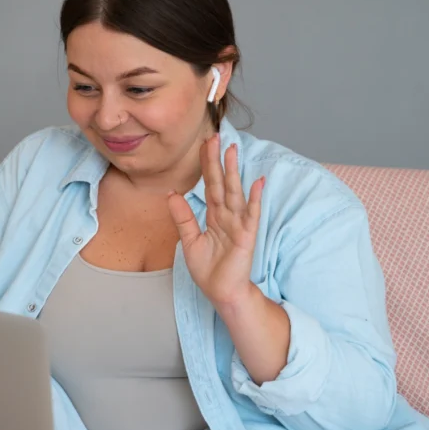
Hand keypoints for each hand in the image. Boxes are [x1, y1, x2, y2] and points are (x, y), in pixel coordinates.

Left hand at [168, 134, 264, 308]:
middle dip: (218, 161)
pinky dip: (254, 199)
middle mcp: (227, 216)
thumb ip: (183, 217)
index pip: (210, 185)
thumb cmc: (209, 269)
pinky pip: (250, 215)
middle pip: (222, 183)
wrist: (222, 292)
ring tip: (232, 151)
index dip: (207, 165)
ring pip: (235, 193)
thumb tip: (171, 194)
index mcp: (214, 216)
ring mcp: (238, 225)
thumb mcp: (190, 241)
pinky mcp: (246, 237)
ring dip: (234, 172)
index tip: (204, 144)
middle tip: (216, 137)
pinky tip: (256, 182)